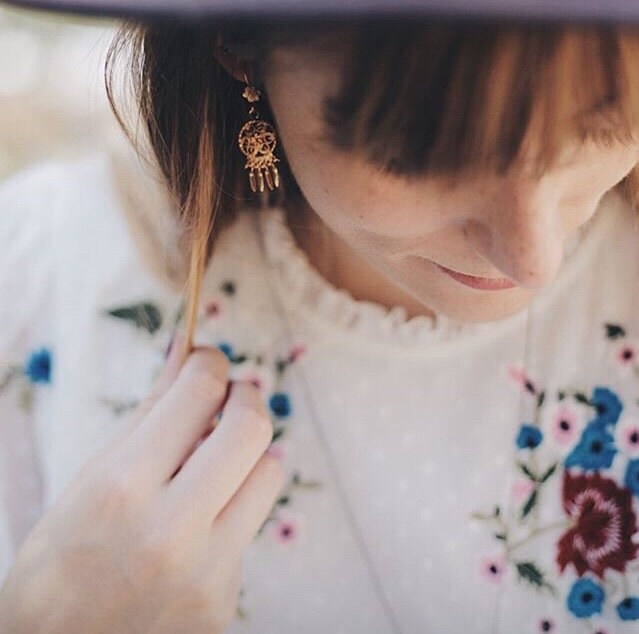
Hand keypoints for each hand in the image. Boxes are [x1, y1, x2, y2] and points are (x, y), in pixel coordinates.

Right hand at [0, 332, 284, 633]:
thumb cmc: (63, 559)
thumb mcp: (92, 477)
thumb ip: (150, 410)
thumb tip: (186, 347)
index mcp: (121, 487)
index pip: (199, 392)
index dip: (211, 362)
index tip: (209, 361)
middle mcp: (169, 529)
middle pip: (252, 427)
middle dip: (246, 396)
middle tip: (231, 396)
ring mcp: (204, 572)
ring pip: (269, 472)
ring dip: (249, 452)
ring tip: (218, 458)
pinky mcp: (224, 600)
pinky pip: (252, 524)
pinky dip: (236, 503)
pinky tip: (206, 514)